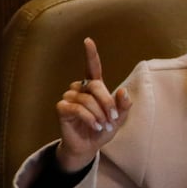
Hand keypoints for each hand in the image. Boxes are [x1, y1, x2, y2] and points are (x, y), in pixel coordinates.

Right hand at [54, 37, 131, 171]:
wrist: (89, 146)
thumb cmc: (103, 129)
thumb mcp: (119, 119)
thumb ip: (124, 105)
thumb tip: (123, 91)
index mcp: (94, 87)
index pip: (92, 67)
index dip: (91, 54)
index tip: (88, 40)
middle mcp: (80, 89)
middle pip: (95, 85)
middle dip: (107, 102)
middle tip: (114, 118)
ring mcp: (69, 98)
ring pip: (87, 99)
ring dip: (99, 114)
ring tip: (104, 125)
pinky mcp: (62, 109)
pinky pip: (78, 108)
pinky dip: (90, 118)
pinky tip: (95, 126)